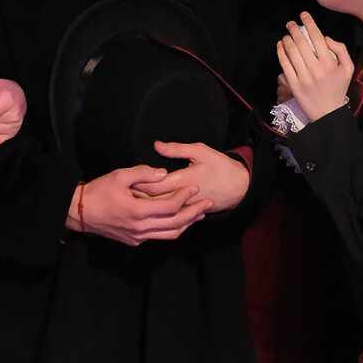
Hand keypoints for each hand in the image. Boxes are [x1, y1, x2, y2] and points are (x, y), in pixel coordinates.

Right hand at [67, 164, 211, 245]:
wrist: (79, 212)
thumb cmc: (98, 191)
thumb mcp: (119, 176)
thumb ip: (143, 173)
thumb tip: (164, 173)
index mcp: (138, 212)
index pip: (170, 206)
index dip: (184, 196)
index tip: (195, 187)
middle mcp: (140, 228)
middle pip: (176, 223)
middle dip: (194, 212)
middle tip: (208, 204)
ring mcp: (137, 237)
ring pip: (169, 234)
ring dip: (187, 224)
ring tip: (200, 214)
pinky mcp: (134, 240)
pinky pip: (159, 236)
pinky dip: (172, 229)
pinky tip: (179, 220)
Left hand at [132, 142, 250, 212]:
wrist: (239, 187)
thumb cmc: (220, 166)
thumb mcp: (200, 151)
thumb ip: (177, 149)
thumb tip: (157, 145)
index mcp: (182, 181)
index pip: (153, 185)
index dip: (138, 183)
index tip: (125, 179)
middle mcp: (181, 198)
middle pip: (152, 201)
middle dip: (137, 197)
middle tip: (123, 191)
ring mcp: (185, 209)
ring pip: (159, 211)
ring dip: (146, 206)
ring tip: (131, 201)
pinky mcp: (188, 214)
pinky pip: (169, 217)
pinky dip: (157, 214)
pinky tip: (148, 210)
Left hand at [276, 12, 352, 119]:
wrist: (327, 113)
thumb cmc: (338, 89)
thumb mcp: (348, 69)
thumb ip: (341, 50)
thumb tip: (325, 38)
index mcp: (330, 63)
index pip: (317, 38)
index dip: (309, 24)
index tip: (304, 15)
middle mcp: (316, 69)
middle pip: (301, 43)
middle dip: (294, 29)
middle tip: (290, 24)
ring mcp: (303, 77)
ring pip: (291, 52)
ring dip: (287, 40)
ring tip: (286, 35)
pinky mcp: (294, 85)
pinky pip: (285, 65)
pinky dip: (281, 52)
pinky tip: (280, 46)